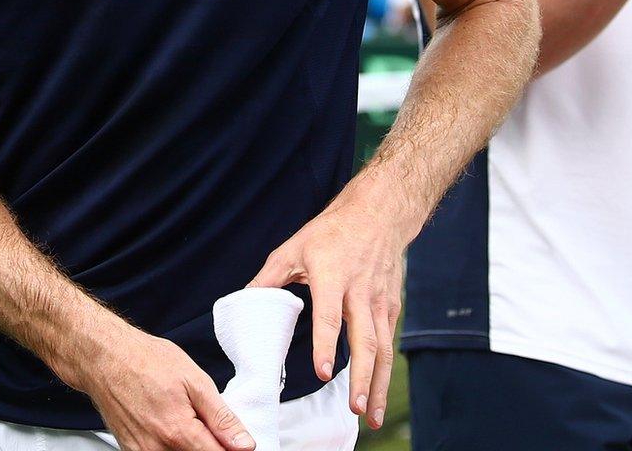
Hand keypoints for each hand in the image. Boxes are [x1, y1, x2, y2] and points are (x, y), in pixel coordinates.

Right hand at [72, 327, 254, 450]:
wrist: (105, 358)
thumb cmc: (145, 361)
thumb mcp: (194, 381)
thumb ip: (221, 418)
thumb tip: (244, 445)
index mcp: (178, 433)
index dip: (232, 448)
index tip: (234, 439)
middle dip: (209, 445)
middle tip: (204, 421)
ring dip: (190, 445)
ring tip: (185, 418)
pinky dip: (172, 446)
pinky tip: (170, 424)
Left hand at [248, 190, 406, 428]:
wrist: (378, 215)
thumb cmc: (331, 232)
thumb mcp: (293, 248)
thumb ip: (268, 277)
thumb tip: (241, 301)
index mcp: (332, 276)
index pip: (330, 316)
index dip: (326, 346)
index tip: (323, 374)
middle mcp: (359, 292)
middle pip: (364, 341)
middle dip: (362, 378)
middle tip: (356, 409)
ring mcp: (379, 302)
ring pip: (383, 349)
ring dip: (378, 385)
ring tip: (371, 415)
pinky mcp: (390, 308)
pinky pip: (388, 344)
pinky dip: (384, 372)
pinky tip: (376, 394)